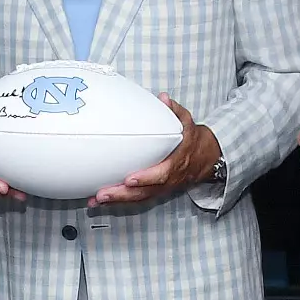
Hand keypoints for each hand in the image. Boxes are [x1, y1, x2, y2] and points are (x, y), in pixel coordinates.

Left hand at [90, 94, 219, 206]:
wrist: (204, 158)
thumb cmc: (191, 140)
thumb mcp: (187, 122)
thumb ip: (175, 111)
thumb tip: (163, 99)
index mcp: (176, 162)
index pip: (162, 174)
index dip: (146, 178)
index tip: (129, 179)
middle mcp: (167, 179)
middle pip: (144, 191)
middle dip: (122, 194)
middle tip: (102, 194)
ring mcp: (160, 188)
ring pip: (138, 198)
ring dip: (116, 200)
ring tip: (95, 200)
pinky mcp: (153, 191)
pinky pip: (135, 199)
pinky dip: (118, 201)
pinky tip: (100, 201)